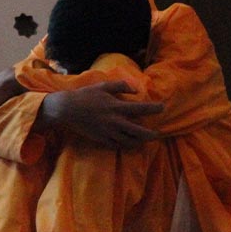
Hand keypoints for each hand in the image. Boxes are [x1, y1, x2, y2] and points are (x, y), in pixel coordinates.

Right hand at [37, 81, 163, 149]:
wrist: (67, 110)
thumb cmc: (85, 95)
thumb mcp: (103, 86)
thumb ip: (121, 85)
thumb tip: (135, 90)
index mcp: (116, 106)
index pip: (140, 109)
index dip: (154, 108)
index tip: (163, 107)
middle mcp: (114, 121)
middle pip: (138, 131)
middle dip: (150, 134)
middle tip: (157, 134)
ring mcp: (107, 132)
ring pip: (128, 141)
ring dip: (139, 142)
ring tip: (145, 141)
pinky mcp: (101, 139)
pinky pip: (116, 145)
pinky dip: (125, 145)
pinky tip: (129, 144)